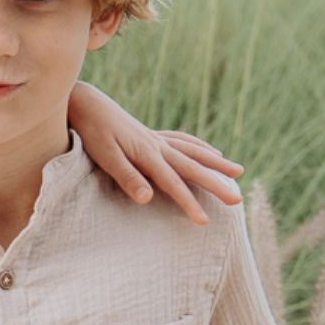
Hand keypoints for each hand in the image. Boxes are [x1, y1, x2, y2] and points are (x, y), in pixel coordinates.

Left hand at [68, 82, 243, 224]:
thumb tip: (148, 198)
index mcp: (147, 155)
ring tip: (238, 172)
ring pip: (194, 152)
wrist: (86, 102)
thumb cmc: (92, 132)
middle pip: (193, 168)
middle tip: (238, 200)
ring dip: (217, 164)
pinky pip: (184, 141)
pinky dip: (200, 147)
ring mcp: (157, 139)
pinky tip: (212, 152)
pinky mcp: (151, 135)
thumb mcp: (105, 157)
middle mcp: (158, 146)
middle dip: (216, 185)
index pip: (173, 184)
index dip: (189, 204)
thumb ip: (128, 177)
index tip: (204, 222)